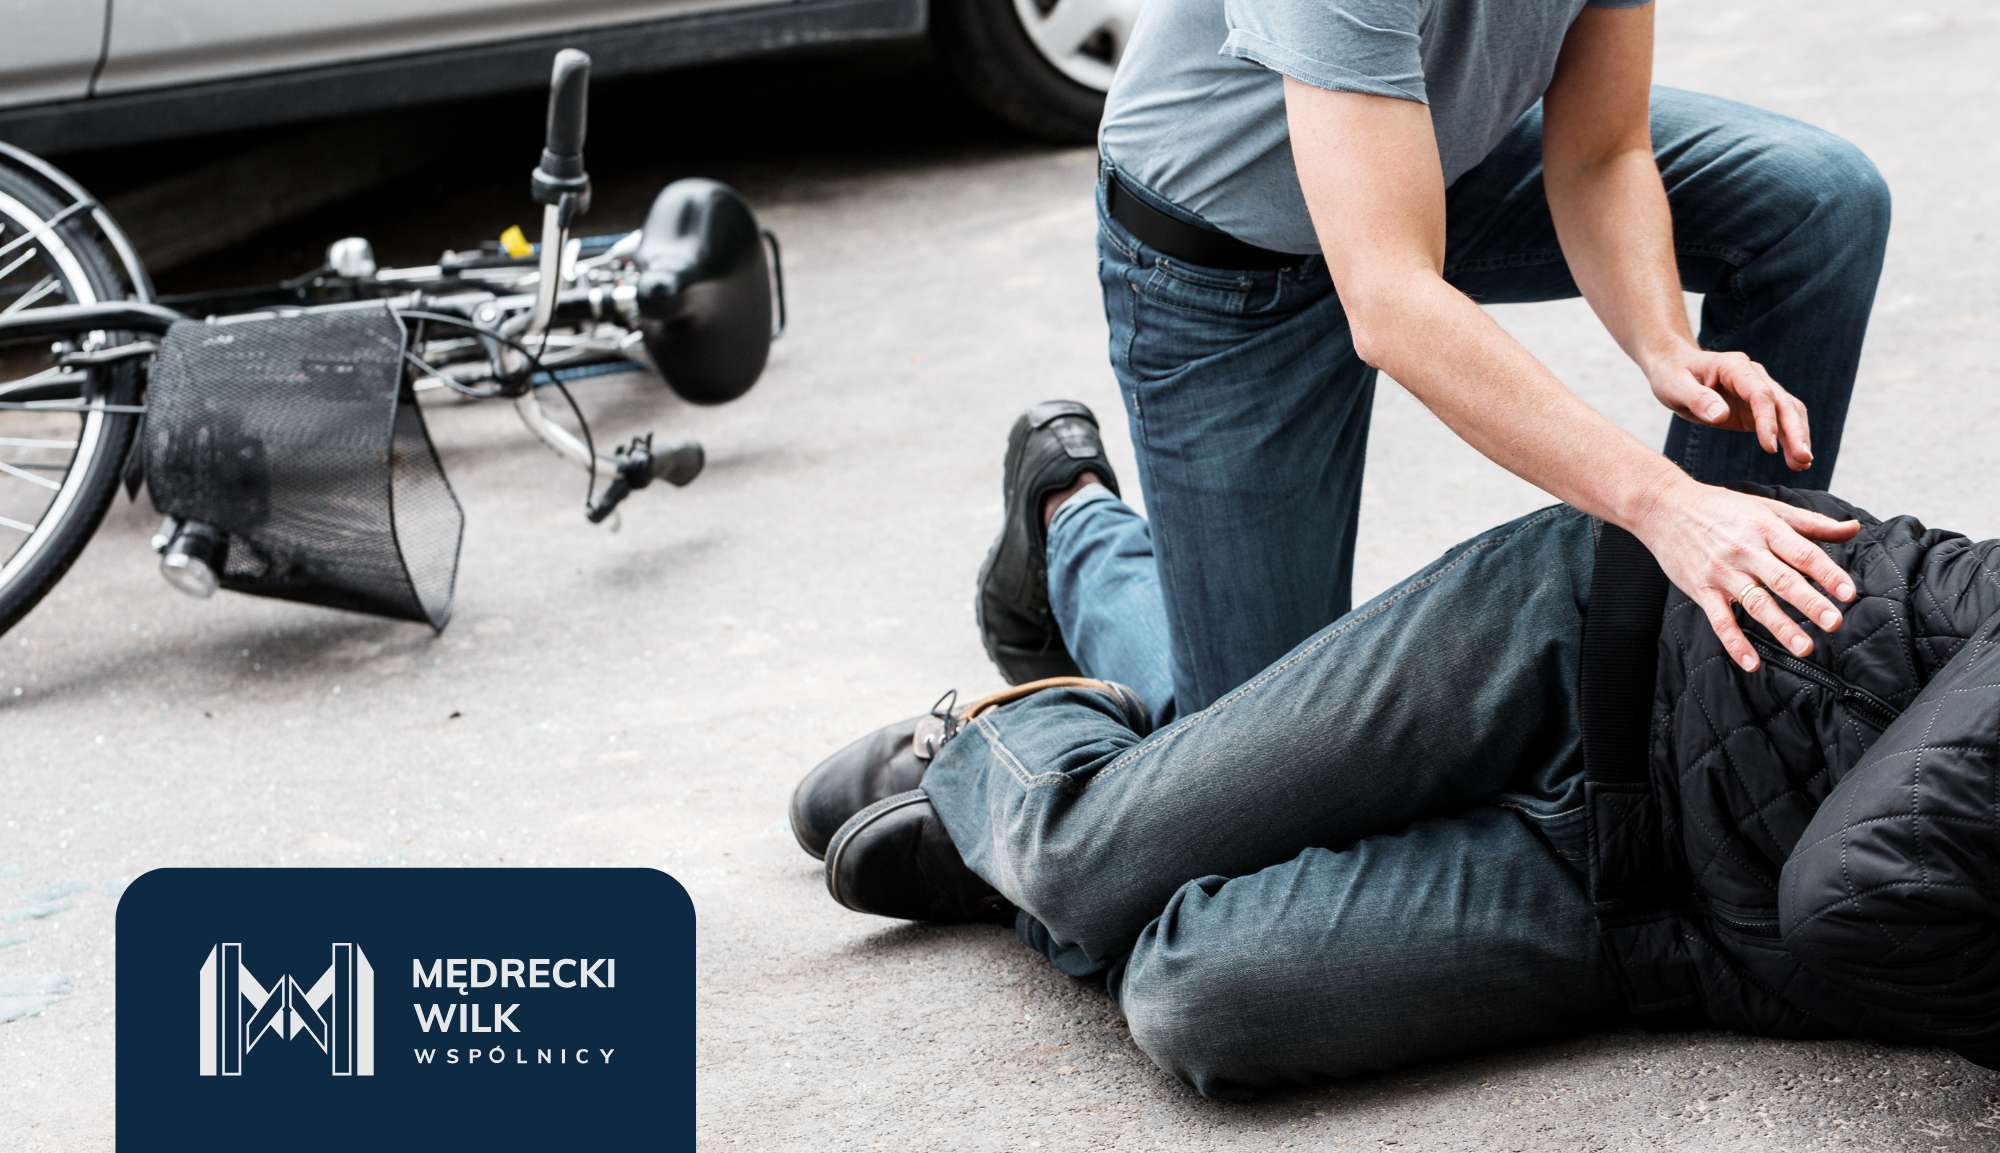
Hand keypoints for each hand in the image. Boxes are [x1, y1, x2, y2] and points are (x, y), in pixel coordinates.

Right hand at [1634, 477, 1860, 671]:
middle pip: (1783, 580)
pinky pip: (1720, 620)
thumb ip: (1811, 523)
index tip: (1848, 593)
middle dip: (1810, 603)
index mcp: (1765, 528)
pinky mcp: (1701, 589)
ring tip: (1804, 647)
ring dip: (1780, 626)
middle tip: (1834, 622)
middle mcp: (1745, 551)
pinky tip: (1751, 662)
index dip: (1828, 574)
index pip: (1803, 553)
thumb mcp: (1767, 508)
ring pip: (1755, 603)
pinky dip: (1735, 643)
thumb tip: (1852, 528)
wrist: (1664, 506)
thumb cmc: (1720, 507)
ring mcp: (1721, 572)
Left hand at [1645, 342, 1815, 472]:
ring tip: (1803, 464)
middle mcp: (1753, 376)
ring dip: (1798, 437)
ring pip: (1788, 412)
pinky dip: (1790, 439)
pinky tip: (1797, 460)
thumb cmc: (1673, 374)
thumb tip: (1721, 415)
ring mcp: (1758, 391)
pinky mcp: (1756, 407)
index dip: (1768, 421)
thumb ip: (1698, 400)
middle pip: (1783, 403)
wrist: (1674, 366)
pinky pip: (1780, 422)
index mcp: (1735, 368)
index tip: (1769, 448)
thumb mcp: (1675, 387)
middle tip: (1803, 458)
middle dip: (1795, 431)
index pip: (1760, 394)